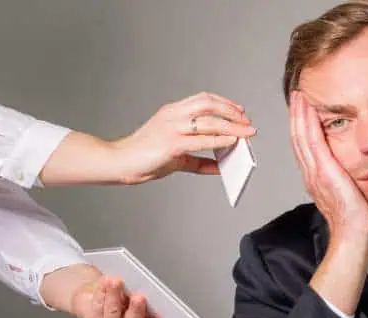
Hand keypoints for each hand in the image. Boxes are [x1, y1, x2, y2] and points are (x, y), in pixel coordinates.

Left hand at [70, 275, 161, 317]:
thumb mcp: (137, 295)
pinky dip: (103, 290)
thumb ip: (143, 297)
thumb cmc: (124, 296)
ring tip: (117, 282)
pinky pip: (98, 304)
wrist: (100, 295)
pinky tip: (106, 282)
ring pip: (113, 312)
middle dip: (136, 311)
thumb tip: (146, 289)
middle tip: (139, 298)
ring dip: (115, 296)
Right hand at [110, 92, 256, 183]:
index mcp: (172, 112)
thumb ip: (199, 161)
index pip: (203, 99)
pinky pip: (200, 140)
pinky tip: (231, 142)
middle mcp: (172, 115)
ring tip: (246, 133)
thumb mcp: (177, 156)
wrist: (120, 163)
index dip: (224, 103)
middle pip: (209, 104)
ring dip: (232, 126)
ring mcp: (171, 128)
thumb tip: (221, 168)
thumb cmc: (144, 158)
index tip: (239, 111)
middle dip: (232, 112)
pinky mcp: (171, 144)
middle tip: (247, 123)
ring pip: (208, 121)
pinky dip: (219, 140)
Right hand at [289, 90, 367, 238]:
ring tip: (299, 96)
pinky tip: (308, 108)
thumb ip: (346, 180)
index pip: (305, 147)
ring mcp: (315, 173)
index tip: (303, 109)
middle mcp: (311, 174)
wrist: (353, 235)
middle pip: (298, 138)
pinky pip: (312, 141)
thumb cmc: (355, 220)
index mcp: (316, 179)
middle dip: (297, 115)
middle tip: (297, 95)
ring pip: (301, 137)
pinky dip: (308, 123)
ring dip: (299, 114)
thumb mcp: (349, 193)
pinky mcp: (324, 171)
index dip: (302, 126)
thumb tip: (352, 172)